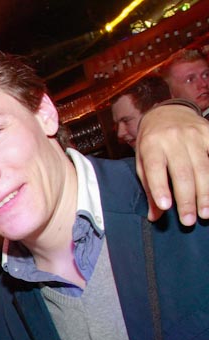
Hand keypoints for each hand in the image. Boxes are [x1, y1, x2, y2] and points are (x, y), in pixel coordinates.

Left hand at [136, 103, 208, 225]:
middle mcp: (173, 138)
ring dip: (206, 193)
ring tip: (206, 213)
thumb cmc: (152, 144)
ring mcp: (195, 134)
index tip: (166, 207)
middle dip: (187, 199)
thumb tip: (155, 216)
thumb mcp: (143, 163)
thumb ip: (150, 188)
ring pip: (204, 166)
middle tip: (189, 220)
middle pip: (183, 172)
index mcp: (151, 145)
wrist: (166, 113)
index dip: (160, 188)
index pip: (156, 169)